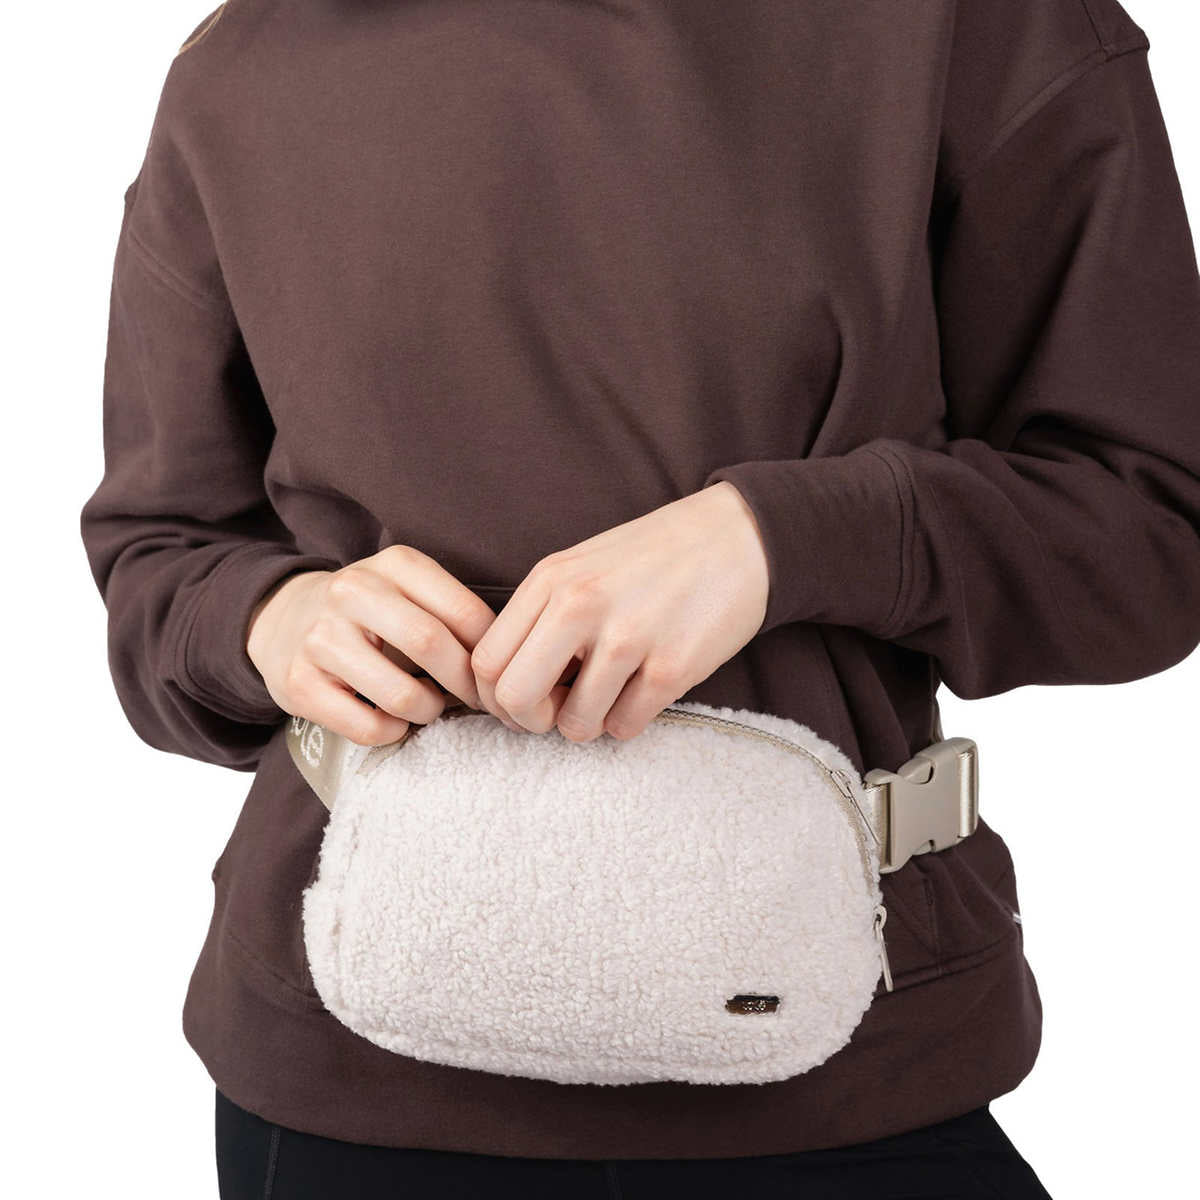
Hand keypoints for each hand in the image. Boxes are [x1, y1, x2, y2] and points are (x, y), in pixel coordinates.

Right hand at [246, 545, 495, 745]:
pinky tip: (392, 718)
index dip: (490, 654)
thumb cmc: (369, 613)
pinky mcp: (298, 684)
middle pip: (431, 645)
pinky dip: (392, 732)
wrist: (282, 620)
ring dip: (429, 711)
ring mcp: (320, 638)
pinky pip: (368, 727)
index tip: (499, 675)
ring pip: (401, 695)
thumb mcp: (408, 589)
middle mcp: (352, 592)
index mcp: (393, 565)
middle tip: (478, 702)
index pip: (463, 611)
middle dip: (466, 685)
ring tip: (429, 706)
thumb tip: (512, 659)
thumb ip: (453, 613)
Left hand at [470, 480, 769, 740]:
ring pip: (574, 725)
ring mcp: (627, 637)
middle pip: (515, 699)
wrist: (738, 536)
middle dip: (532, 721)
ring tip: (611, 695)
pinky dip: (629, 722)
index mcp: (550, 581)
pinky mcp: (671, 667)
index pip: (486, 662)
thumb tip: (508, 685)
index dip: (496, 697)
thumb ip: (540, 616)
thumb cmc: (654, 557)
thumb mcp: (581, 567)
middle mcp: (580, 606)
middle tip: (559, 711)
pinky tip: (643, 693)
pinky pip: (625, 727)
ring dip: (590, 723)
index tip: (525, 698)